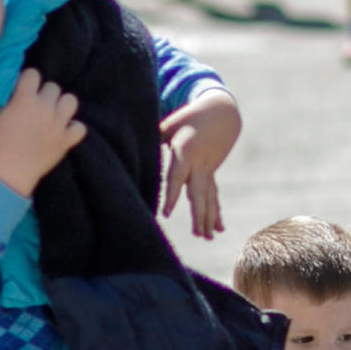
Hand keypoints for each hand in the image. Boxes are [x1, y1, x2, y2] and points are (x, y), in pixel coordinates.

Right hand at [0, 70, 86, 194]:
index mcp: (25, 99)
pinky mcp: (67, 140)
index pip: (33, 74)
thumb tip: (14, 97)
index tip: (23, 89)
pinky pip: (80, 127)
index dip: (28, 80)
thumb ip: (8, 103)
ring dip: (62, 105)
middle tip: (37, 106)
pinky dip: (74, 128)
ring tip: (54, 114)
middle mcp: (45, 108)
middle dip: (44, 94)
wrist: (9, 172)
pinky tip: (64, 131)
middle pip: (53, 87)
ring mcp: (59, 124)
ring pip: (71, 101)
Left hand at [154, 92, 240, 238]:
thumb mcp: (170, 123)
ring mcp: (208, 169)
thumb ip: (153, 137)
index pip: (176, 177)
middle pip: (198, 193)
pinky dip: (215, 212)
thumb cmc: (189, 116)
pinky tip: (218, 229)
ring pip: (208, 197)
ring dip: (209, 218)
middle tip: (197, 235)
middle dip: (198, 214)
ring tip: (207, 237)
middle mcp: (199, 163)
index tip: (166, 214)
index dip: (171, 195)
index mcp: (185, 151)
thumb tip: (128, 144)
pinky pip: (213, 195)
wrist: (222, 112)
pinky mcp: (211, 172)